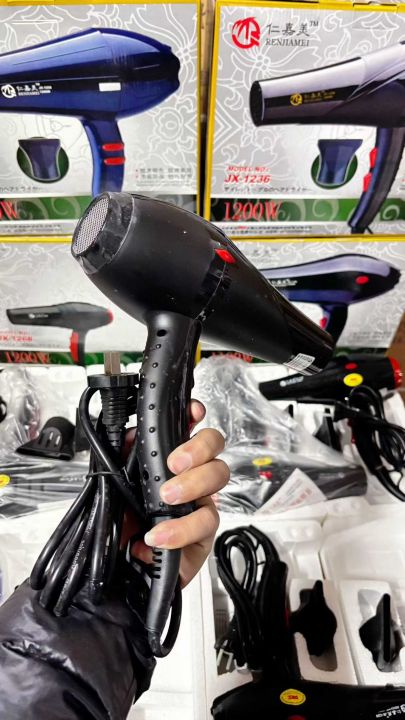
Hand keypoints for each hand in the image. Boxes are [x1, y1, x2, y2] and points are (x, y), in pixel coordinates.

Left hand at [126, 400, 228, 586]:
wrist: (118, 571)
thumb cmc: (124, 524)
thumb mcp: (116, 486)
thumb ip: (124, 457)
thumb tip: (131, 436)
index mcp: (173, 465)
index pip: (193, 432)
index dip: (197, 417)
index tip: (193, 412)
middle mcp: (192, 482)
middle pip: (215, 452)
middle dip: (199, 450)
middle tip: (175, 463)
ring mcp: (200, 507)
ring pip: (217, 484)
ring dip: (192, 486)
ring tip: (165, 500)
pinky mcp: (202, 538)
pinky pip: (203, 527)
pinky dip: (179, 530)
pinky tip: (156, 536)